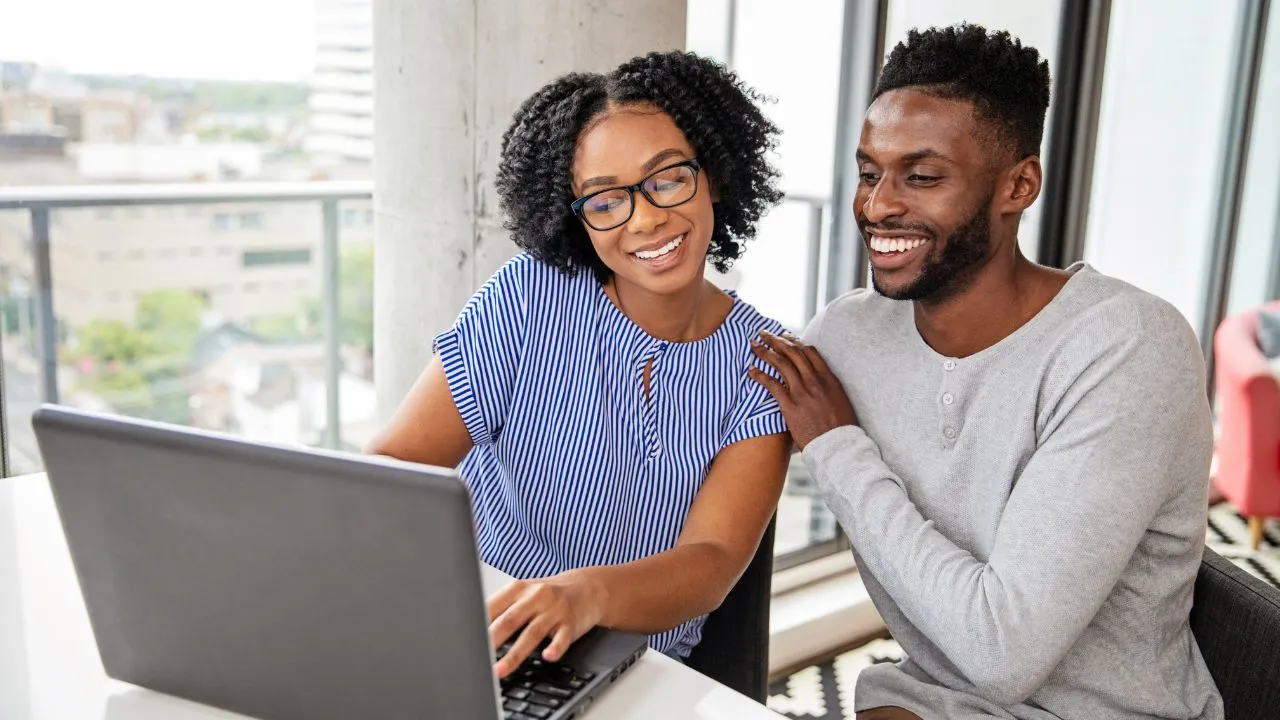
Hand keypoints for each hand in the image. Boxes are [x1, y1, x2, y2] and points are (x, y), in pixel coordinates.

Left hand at [487, 569, 608, 677]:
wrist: (588, 587)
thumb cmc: (550, 594)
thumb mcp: (524, 594)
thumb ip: (501, 609)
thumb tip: (475, 629)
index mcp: (519, 588)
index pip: (493, 607)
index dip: (478, 625)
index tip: (466, 641)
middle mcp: (536, 596)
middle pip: (510, 620)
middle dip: (492, 641)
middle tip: (478, 658)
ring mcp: (555, 609)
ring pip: (532, 633)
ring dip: (515, 654)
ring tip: (501, 669)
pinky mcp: (571, 622)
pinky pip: (563, 637)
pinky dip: (555, 648)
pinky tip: (548, 656)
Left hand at [749, 331, 856, 448]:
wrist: (839, 446)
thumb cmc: (841, 427)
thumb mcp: (840, 400)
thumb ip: (827, 388)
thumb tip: (818, 383)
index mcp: (829, 378)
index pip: (809, 351)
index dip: (795, 341)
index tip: (785, 336)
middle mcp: (815, 381)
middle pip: (792, 352)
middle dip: (776, 340)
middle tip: (764, 333)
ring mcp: (802, 392)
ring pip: (781, 364)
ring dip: (765, 352)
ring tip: (754, 345)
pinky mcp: (790, 406)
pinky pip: (772, 385)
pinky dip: (760, 375)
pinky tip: (751, 370)